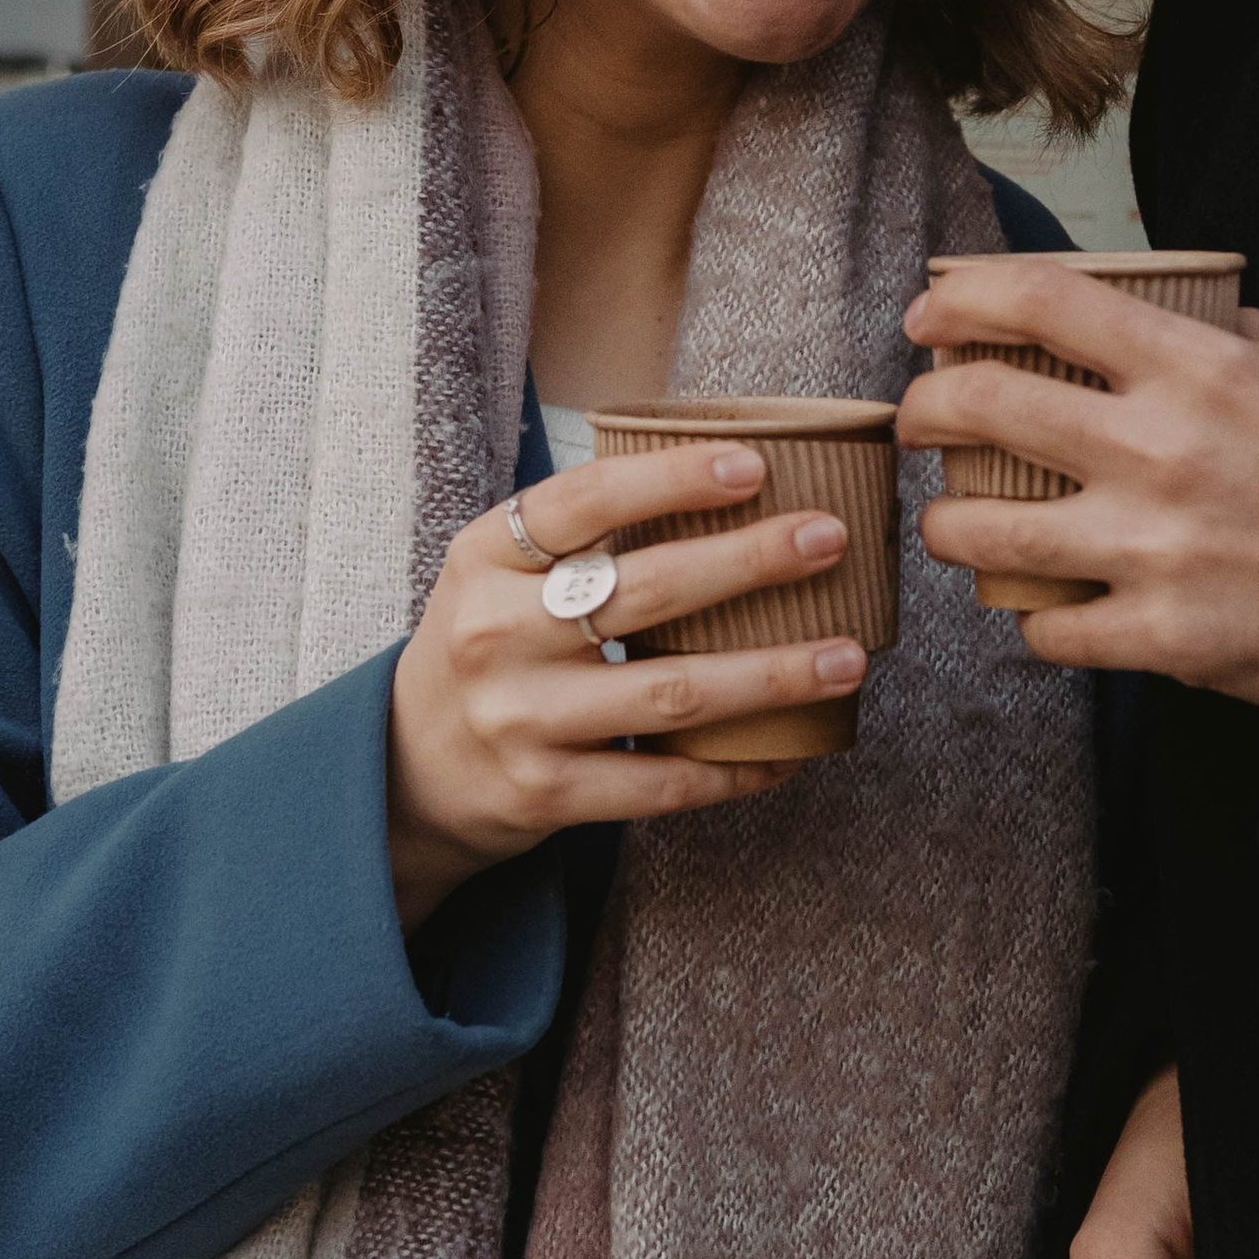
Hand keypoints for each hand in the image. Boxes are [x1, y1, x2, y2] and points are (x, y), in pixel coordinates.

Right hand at [388, 443, 861, 929]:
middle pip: (642, 591)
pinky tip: (796, 750)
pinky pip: (663, 783)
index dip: (671, 480)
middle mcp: (494, 634)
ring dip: (771, 674)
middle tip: (830, 538)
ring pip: (669, 692)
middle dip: (749, 562)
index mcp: (484, 558)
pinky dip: (738, 768)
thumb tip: (736, 476)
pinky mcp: (547, 794)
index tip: (756, 464)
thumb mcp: (501, 573)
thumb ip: (583, 534)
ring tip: (848, 656)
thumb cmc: (491, 644)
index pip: (582, 502)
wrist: (410, 767)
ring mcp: (520, 719)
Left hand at [896, 264, 1258, 710]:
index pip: (1045, 301)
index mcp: (1200, 367)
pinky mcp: (1160, 638)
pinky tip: (1051, 608)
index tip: (930, 313)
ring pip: (979, 532)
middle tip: (916, 420)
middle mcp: (1160, 449)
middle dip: (922, 409)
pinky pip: (1044, 630)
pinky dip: (1036, 620)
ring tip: (954, 526)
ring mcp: (1152, 549)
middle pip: (980, 406)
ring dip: (948, 526)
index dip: (964, 299)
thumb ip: (1228, 336)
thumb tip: (1167, 311)